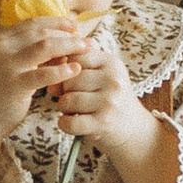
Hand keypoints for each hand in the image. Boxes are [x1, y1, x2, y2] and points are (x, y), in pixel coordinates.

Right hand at [0, 11, 86, 164]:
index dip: (56, 23)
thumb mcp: (11, 65)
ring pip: (44, 47)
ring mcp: (6, 66)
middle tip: (86, 40)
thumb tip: (62, 40)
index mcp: (0, 40)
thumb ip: (30, 52)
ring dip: (69, 46)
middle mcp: (2, 48)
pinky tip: (76, 69)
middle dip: (67, 34)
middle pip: (42, 32)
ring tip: (86, 49)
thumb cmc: (0, 91)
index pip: (33, 24)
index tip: (75, 26)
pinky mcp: (14, 85)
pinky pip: (43, 74)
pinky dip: (62, 70)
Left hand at [54, 22, 181, 182]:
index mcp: (110, 61)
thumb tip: (47, 44)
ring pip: (65, 100)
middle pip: (65, 77)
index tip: (60, 78)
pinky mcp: (103, 124)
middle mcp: (112, 77)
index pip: (72, 53)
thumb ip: (79, 63)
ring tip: (76, 114)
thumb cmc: (109, 106)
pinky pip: (68, 122)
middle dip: (59, 90)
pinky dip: (66, 127)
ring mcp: (109, 100)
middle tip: (65, 99)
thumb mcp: (100, 78)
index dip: (60, 66)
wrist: (135, 138)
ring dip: (63, 110)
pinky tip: (75, 128)